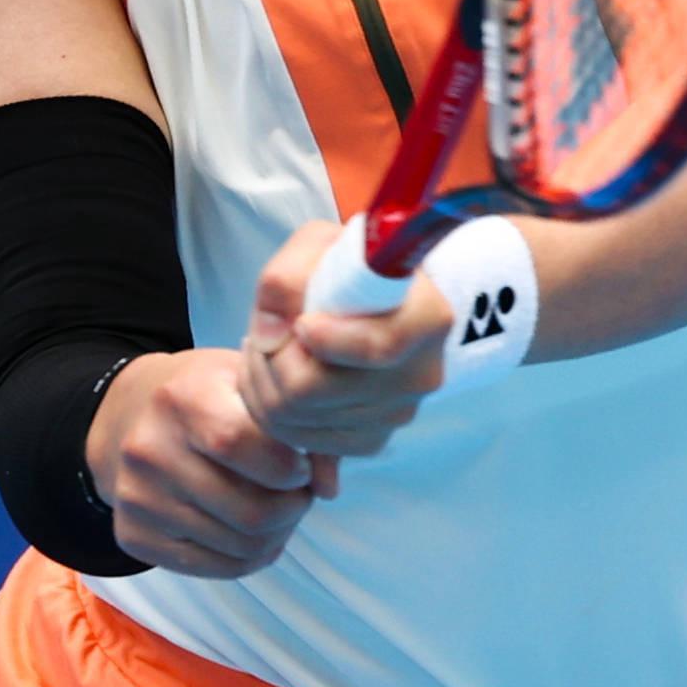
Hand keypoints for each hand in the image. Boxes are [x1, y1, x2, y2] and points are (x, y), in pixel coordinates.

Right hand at [86, 348, 332, 577]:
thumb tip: (327, 487)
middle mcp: (148, 450)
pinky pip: (219, 569)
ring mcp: (137, 498)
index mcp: (181, 398)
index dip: (288, 466)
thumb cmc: (209, 396)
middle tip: (297, 493)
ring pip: (241, 547)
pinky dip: (252, 557)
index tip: (300, 465)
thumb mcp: (250, 383)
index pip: (239, 443)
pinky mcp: (134, 537)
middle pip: (251, 511)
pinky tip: (252, 529)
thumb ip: (300, 425)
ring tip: (275, 506)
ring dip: (277, 534)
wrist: (132, 417)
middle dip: (294, 509)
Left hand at [240, 220, 452, 459]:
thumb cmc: (344, 266)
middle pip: (315, 391)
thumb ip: (287, 277)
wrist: (366, 298)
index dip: (324, 341)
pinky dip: (275, 414)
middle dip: (269, 361)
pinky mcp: (370, 440)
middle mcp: (419, 374)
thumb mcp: (317, 245)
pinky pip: (303, 441)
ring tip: (266, 351)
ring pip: (298, 421)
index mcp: (425, 319)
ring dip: (263, 385)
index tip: (301, 322)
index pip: (378, 349)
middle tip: (261, 334)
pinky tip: (278, 378)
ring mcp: (396, 414)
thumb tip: (270, 338)